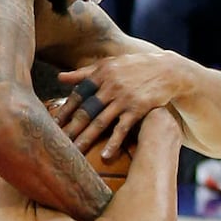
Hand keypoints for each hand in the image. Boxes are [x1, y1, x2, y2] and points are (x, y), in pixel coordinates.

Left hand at [54, 51, 182, 157]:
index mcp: (101, 74)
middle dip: (71, 128)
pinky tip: (104, 155)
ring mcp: (124, 98)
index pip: (78, 94)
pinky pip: (122, 129)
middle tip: (57, 143)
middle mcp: (110, 86)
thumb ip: (84, 72)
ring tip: (75, 152)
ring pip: (101, 122)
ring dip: (87, 138)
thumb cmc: (134, 67)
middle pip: (85, 111)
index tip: (52, 124)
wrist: (167, 70)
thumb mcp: (109, 64)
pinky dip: (114, 143)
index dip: (64, 110)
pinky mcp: (138, 109)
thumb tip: (59, 78)